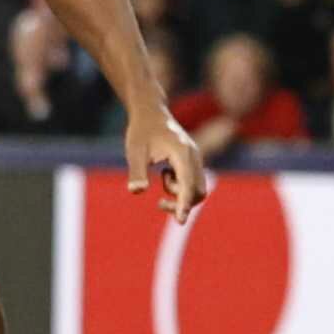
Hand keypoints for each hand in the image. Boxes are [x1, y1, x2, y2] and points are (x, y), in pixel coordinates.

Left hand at [126, 98, 209, 223]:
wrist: (150, 112)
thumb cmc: (141, 131)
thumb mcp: (134, 151)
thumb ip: (136, 171)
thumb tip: (136, 191)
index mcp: (182, 152)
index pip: (188, 184)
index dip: (184, 204)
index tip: (180, 221)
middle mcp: (194, 156)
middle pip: (198, 191)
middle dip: (182, 203)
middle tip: (160, 203)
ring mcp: (196, 158)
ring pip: (198, 188)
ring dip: (181, 194)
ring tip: (162, 180)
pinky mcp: (193, 160)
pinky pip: (194, 182)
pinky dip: (181, 187)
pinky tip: (165, 174)